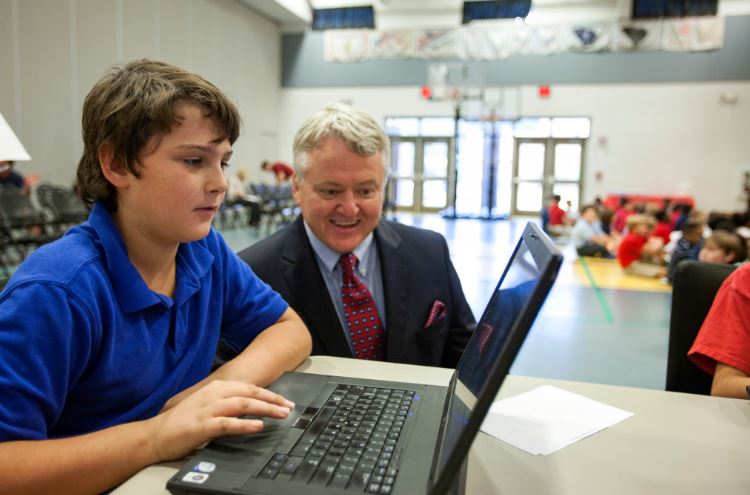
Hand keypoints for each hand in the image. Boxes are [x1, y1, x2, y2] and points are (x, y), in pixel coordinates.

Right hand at [147, 380, 293, 461]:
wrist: (156, 434)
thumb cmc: (183, 421)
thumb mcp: (207, 404)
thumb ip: (227, 402)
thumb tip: (251, 405)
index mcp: (216, 387)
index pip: (250, 387)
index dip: (270, 394)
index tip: (286, 401)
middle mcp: (214, 394)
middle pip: (250, 393)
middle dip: (273, 400)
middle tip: (289, 407)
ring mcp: (208, 408)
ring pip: (243, 404)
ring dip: (265, 409)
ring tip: (281, 414)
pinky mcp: (202, 425)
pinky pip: (228, 423)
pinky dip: (245, 424)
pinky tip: (258, 426)